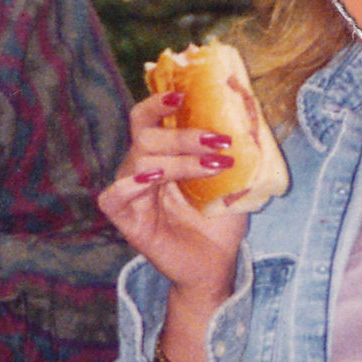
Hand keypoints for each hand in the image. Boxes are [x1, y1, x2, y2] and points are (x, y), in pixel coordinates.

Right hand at [95, 91, 246, 307]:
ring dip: (178, 159)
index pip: (147, 119)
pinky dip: (131, 183)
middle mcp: (142, 169)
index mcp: (162, 155)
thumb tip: (248, 117)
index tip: (182, 95)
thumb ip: (231, 151)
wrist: (216, 266)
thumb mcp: (232, 180)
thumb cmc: (221, 223)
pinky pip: (113, 196)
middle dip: (183, 134)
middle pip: (146, 135)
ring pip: (139, 159)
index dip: (158, 102)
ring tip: (213, 165)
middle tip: (218, 140)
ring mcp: (132, 194)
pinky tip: (154, 179)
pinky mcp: (127, 220)